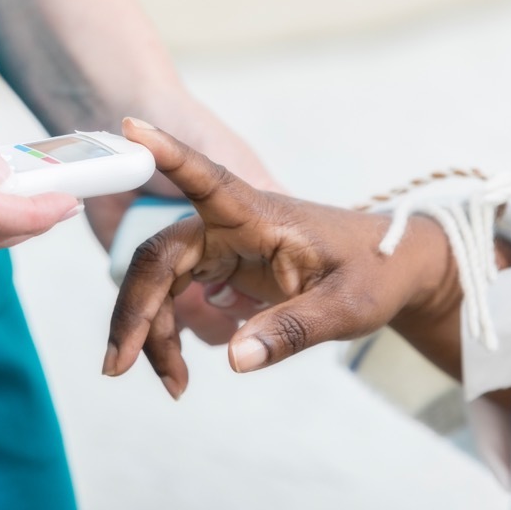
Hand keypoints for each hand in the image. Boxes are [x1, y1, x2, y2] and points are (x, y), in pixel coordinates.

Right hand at [102, 119, 459, 398]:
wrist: (395, 265)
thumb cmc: (377, 271)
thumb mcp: (348, 307)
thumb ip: (294, 328)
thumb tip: (233, 358)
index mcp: (261, 214)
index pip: (206, 178)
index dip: (168, 154)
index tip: (132, 124)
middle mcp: (232, 223)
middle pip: (160, 256)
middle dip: (133, 310)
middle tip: (115, 367)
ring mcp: (224, 243)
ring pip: (161, 280)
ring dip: (151, 329)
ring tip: (172, 385)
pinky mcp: (224, 264)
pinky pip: (178, 294)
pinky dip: (169, 330)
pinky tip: (178, 368)